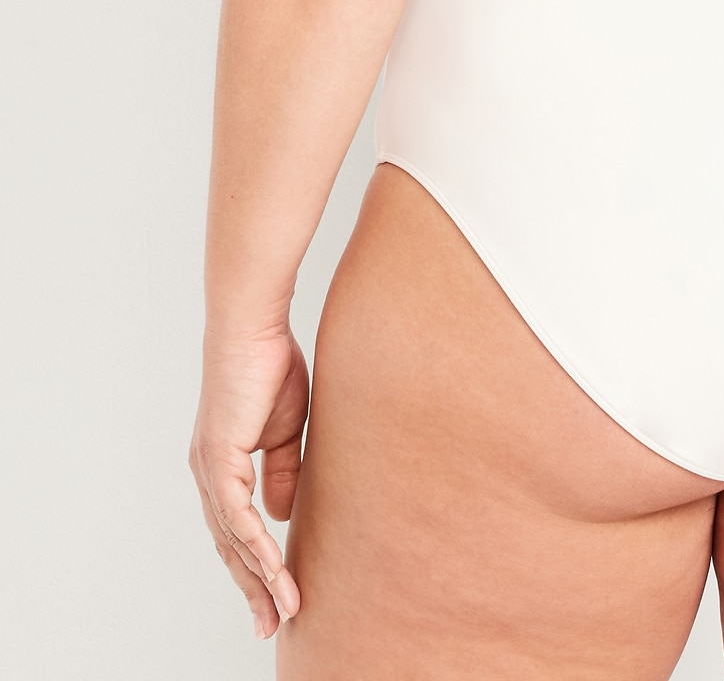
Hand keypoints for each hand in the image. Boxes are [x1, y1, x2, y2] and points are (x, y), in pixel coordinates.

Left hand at [189, 327, 308, 637]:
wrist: (253, 328)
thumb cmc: (270, 366)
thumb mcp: (285, 431)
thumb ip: (282, 472)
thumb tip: (280, 515)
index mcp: (222, 466)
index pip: (237, 530)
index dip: (255, 565)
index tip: (277, 597)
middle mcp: (208, 475)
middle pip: (229, 547)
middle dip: (252, 589)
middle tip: (272, 625)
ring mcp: (209, 470)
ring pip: (233, 541)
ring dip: (259, 578)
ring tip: (283, 609)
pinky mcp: (218, 460)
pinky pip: (237, 517)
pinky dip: (257, 547)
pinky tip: (274, 571)